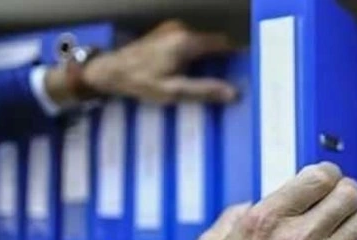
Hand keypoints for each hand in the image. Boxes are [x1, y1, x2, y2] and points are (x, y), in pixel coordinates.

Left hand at [45, 20, 236, 105]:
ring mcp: (172, 29)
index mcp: (187, 41)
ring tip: (212, 80)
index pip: (223, 44)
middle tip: (230, 81)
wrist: (110, 70)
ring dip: (207, 59)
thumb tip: (234, 93)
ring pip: (201, 43)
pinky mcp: (165, 33)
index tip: (245, 71)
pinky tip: (192, 72)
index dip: (236, 57)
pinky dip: (195, 56)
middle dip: (222, 61)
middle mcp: (182, 30)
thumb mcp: (173, 91)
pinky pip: (189, 43)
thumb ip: (203, 90)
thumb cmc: (141, 82)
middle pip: (213, 43)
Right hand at [161, 162, 356, 239]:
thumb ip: (235, 214)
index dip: (328, 172)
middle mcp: (297, 238)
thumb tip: (257, 203)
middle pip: (347, 194)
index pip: (317, 177)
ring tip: (350, 224)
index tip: (328, 177)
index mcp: (266, 220)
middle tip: (342, 197)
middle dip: (346, 191)